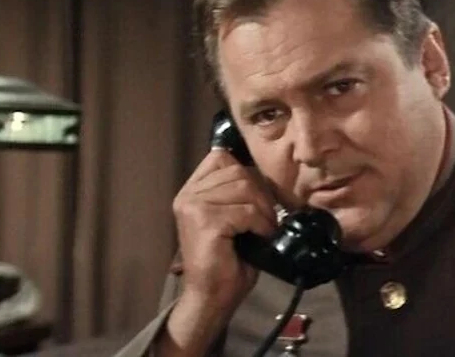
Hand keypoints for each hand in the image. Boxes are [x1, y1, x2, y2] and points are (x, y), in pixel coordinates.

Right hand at [159, 149, 277, 355]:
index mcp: (191, 191)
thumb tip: (261, 171)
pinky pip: (247, 210)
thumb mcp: (231, 216)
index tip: (257, 198)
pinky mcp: (205, 221)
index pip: (221, 157)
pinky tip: (260, 237)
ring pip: (244, 187)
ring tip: (263, 229)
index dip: (247, 173)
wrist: (212, 296)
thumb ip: (237, 191)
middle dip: (261, 194)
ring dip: (263, 210)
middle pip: (238, 171)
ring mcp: (193, 206)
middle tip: (267, 219)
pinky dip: (261, 224)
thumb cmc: (227, 258)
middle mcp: (187, 195)